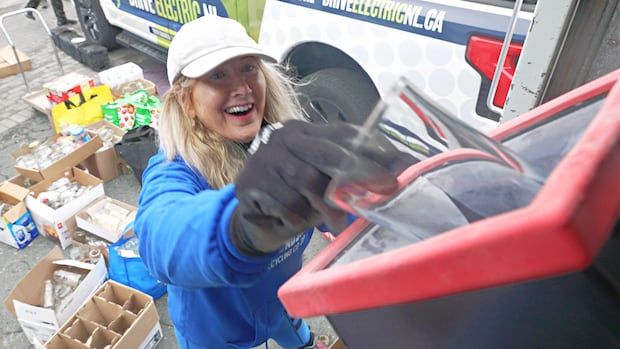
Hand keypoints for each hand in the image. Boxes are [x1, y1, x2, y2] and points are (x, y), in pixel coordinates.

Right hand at [230, 120, 415, 254]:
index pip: (347, 135)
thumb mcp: (326, 181)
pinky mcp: (251, 182)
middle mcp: (287, 137)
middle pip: (328, 153)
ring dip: (326, 206)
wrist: (255, 215)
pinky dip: (297, 218)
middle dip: (359, 176)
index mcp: (309, 130)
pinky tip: (296, 221)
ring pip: (307, 180)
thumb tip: (402, 173)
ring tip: (336, 224)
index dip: (376, 152)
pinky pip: (286, 203)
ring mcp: (266, 157)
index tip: (401, 171)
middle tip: (379, 195)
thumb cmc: (298, 195)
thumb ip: (353, 174)